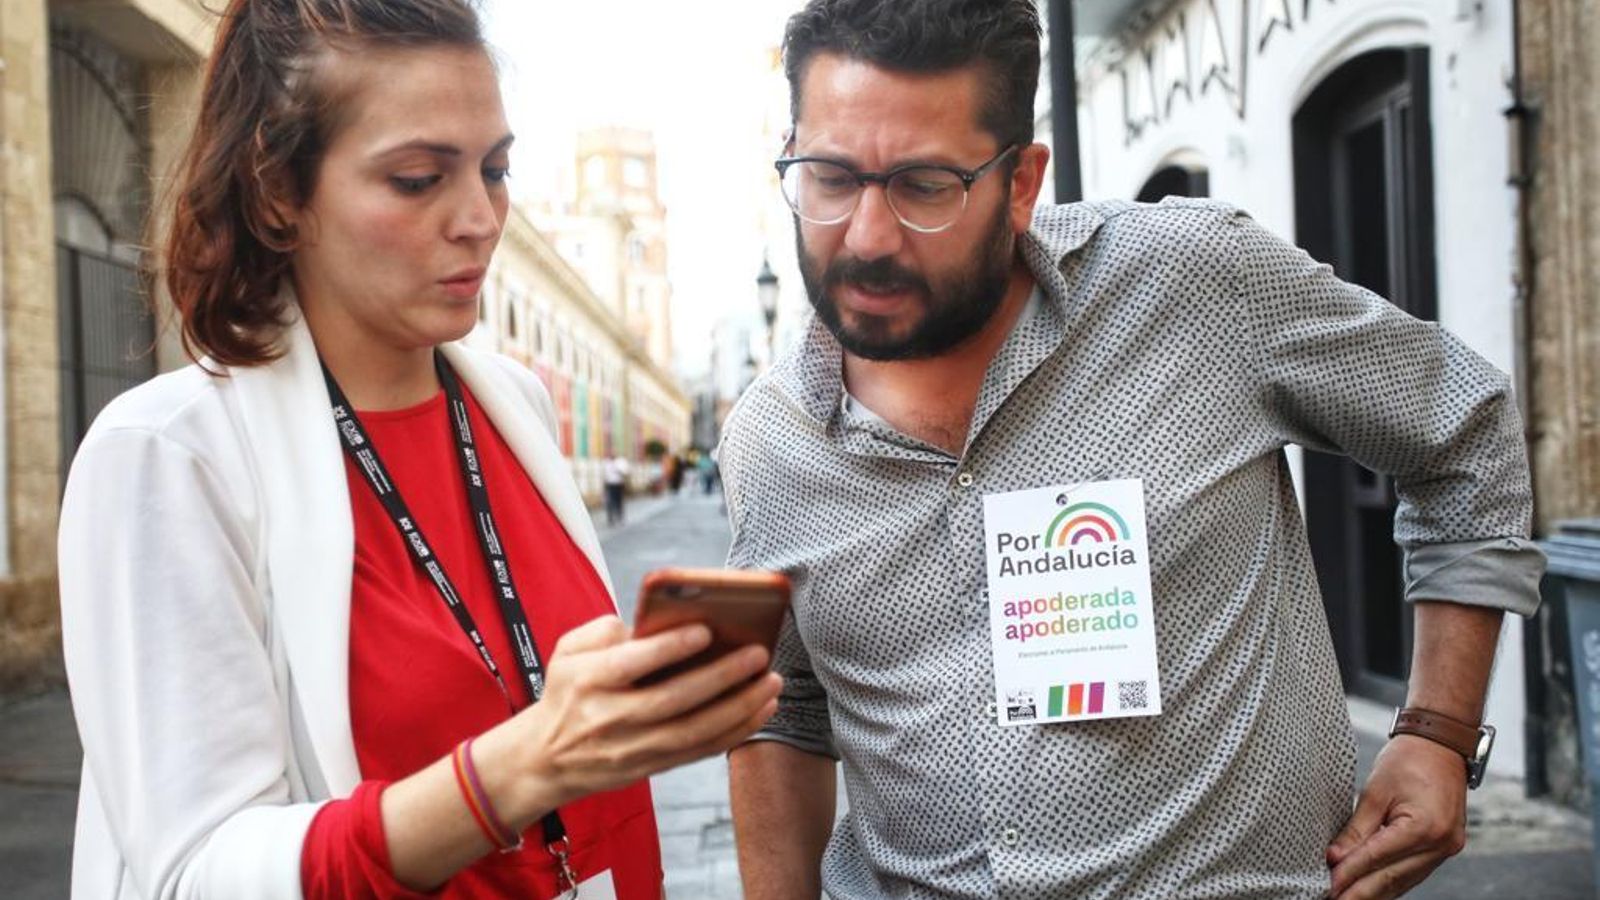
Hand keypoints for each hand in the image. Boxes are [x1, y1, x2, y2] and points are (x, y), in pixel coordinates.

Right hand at [481, 615, 781, 822]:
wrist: (544, 759)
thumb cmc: (567, 692)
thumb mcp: (567, 651)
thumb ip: (603, 629)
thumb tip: (650, 624)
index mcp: (588, 680)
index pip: (632, 663)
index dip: (670, 647)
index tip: (707, 629)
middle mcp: (610, 718)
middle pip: (674, 700)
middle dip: (722, 677)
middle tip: (758, 654)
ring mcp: (632, 749)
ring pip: (695, 732)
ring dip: (740, 708)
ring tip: (771, 683)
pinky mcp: (650, 768)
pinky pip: (699, 752)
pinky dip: (735, 732)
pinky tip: (761, 710)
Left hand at [1326, 735, 1468, 898]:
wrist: (1441, 745)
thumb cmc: (1410, 760)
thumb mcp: (1376, 791)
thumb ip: (1357, 829)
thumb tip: (1336, 858)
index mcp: (1425, 826)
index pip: (1378, 858)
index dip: (1350, 874)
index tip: (1328, 886)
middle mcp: (1441, 843)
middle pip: (1392, 877)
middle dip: (1359, 892)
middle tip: (1332, 899)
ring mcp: (1446, 848)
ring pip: (1403, 881)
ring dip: (1373, 893)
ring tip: (1346, 898)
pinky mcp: (1444, 848)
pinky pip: (1413, 873)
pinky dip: (1390, 883)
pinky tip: (1369, 890)